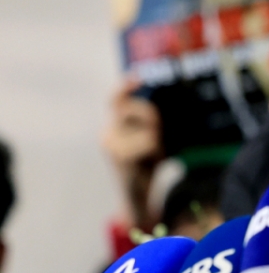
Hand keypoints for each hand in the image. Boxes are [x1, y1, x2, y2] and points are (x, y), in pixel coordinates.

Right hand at [101, 79, 162, 229]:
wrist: (137, 196)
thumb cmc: (145, 164)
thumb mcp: (147, 138)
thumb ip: (147, 122)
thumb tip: (156, 109)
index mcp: (112, 126)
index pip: (116, 100)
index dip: (126, 86)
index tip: (138, 76)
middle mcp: (107, 133)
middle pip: (140, 110)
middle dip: (153, 119)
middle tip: (156, 137)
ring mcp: (112, 145)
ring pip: (149, 128)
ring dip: (157, 139)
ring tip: (151, 155)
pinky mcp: (121, 157)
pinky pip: (149, 141)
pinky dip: (155, 149)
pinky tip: (148, 161)